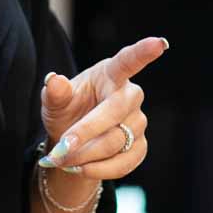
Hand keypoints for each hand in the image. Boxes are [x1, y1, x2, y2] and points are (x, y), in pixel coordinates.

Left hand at [39, 36, 166, 179]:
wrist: (71, 143)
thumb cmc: (66, 111)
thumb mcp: (54, 101)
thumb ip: (54, 92)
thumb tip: (54, 81)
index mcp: (110, 74)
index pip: (128, 61)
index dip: (143, 52)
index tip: (159, 43)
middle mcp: (130, 95)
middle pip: (114, 112)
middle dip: (85, 133)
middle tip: (61, 149)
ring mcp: (138, 121)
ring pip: (116, 142)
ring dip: (87, 155)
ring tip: (64, 159)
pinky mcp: (140, 146)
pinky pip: (124, 162)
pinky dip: (100, 169)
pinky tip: (81, 168)